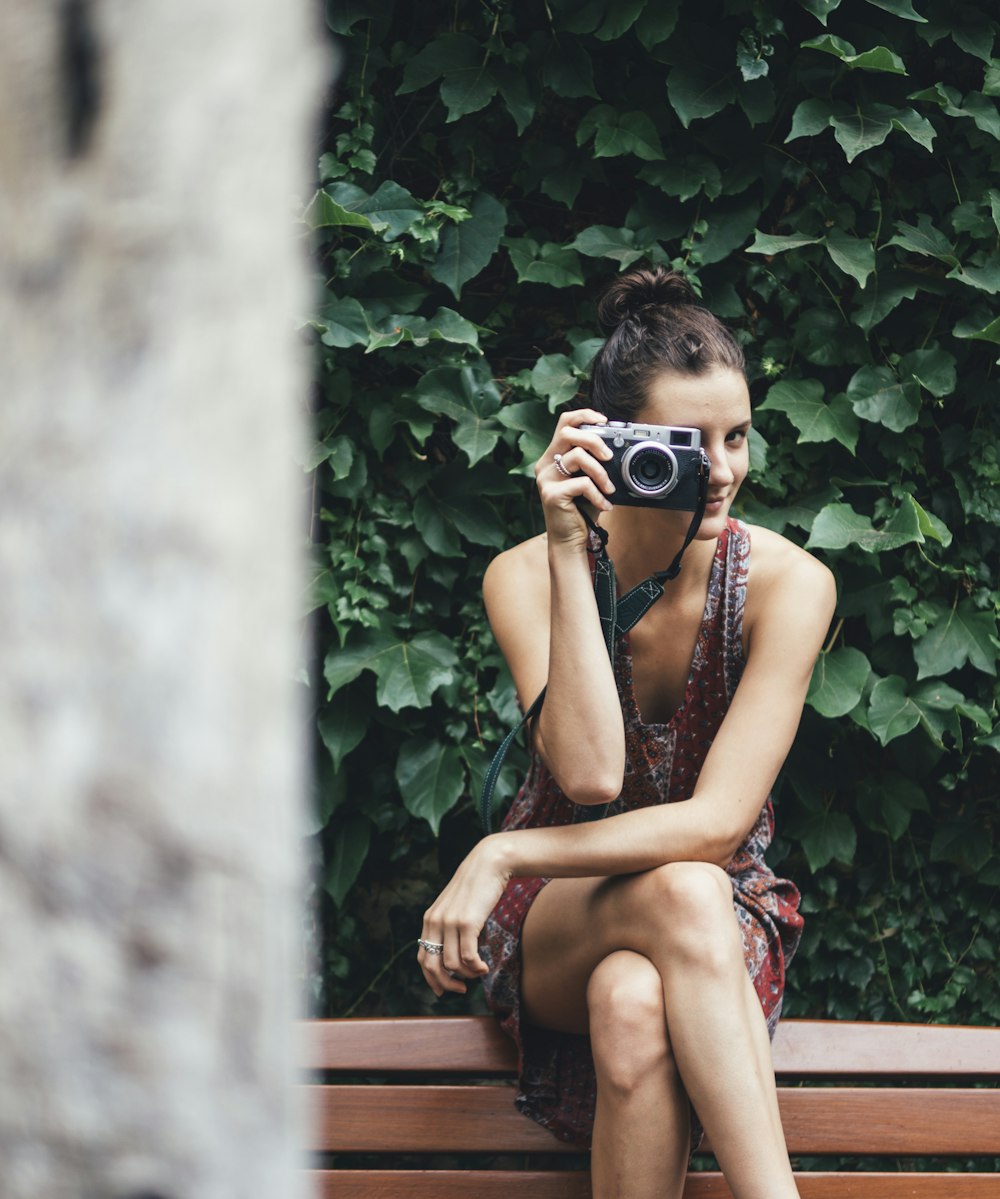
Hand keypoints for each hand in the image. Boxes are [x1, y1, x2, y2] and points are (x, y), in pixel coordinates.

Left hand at [418, 835, 512, 996]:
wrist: (489, 864)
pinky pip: (467, 957)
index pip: (422, 958)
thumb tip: (459, 958)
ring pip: (452, 964)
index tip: (443, 990)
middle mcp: (435, 921)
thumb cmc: (478, 887)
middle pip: (432, 966)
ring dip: (466, 974)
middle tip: (461, 989)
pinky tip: (484, 967)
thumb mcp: (458, 908)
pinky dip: (476, 968)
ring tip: (479, 971)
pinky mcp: (466, 922)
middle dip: (445, 984)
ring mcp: (449, 922)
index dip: (431, 978)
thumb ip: (453, 927)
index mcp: (430, 919)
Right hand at [534, 409, 616, 548]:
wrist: (569, 540)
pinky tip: (604, 505)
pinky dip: (598, 494)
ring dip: (600, 472)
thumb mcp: (589, 480)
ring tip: (609, 488)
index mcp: (552, 456)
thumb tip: (615, 446)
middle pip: (568, 433)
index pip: (564, 422)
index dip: (584, 415)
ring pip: (576, 457)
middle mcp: (545, 464)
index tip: (604, 421)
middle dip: (594, 440)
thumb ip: (594, 461)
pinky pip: (581, 484)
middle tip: (609, 457)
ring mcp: (546, 479)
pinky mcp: (551, 495)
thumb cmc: (581, 509)